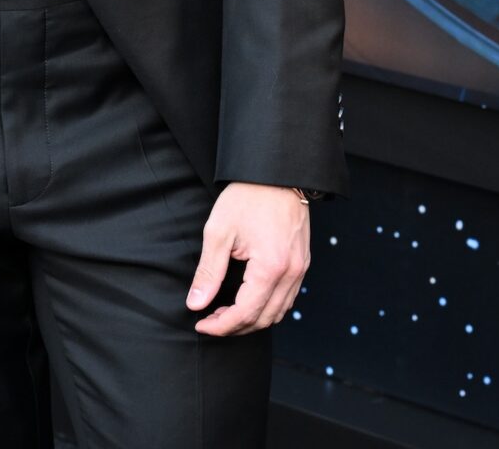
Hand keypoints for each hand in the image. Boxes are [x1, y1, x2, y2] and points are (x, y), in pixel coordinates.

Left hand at [185, 182, 309, 335]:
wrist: (275, 172)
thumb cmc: (247, 196)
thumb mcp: (219, 231)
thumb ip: (208, 271)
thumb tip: (196, 303)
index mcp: (270, 268)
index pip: (245, 314)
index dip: (221, 326)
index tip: (201, 324)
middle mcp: (291, 273)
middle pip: (264, 319)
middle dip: (235, 327)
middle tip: (210, 320)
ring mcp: (300, 269)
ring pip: (278, 312)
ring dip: (252, 319)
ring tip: (225, 312)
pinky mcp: (302, 262)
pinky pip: (287, 298)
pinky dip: (268, 306)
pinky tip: (248, 299)